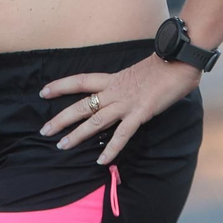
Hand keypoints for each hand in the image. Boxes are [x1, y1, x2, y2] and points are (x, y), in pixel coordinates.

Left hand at [39, 55, 201, 164]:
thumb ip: (128, 84)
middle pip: (81, 105)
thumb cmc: (164, 65)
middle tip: (44, 130)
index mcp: (113, 79)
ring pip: (95, 121)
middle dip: (61, 118)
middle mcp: (114, 91)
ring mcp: (126, 103)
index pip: (80, 81)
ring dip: (77, 135)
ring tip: (62, 146)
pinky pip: (122, 135)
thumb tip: (126, 91)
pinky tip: (101, 162)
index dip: (60, 86)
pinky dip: (111, 149)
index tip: (43, 92)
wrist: (179, 61)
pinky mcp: (140, 113)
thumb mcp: (138, 72)